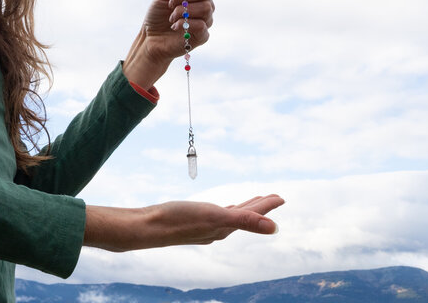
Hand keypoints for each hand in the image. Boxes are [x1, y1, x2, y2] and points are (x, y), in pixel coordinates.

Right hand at [84, 195, 283, 251]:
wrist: (146, 227)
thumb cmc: (178, 220)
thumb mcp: (215, 216)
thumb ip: (245, 220)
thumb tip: (274, 228)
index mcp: (225, 227)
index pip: (252, 215)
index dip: (267, 206)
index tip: (281, 197)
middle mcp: (216, 230)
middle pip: (244, 216)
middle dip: (259, 208)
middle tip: (273, 197)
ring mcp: (203, 227)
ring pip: (230, 216)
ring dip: (243, 208)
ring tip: (252, 202)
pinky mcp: (191, 222)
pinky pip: (214, 215)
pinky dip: (223, 210)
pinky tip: (219, 209)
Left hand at [123, 0, 214, 89]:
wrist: (150, 39)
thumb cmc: (158, 16)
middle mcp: (206, 4)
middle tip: (169, 3)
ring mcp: (206, 20)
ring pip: (206, 7)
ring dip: (183, 10)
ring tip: (171, 17)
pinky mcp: (203, 36)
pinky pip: (202, 25)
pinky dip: (185, 23)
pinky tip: (174, 26)